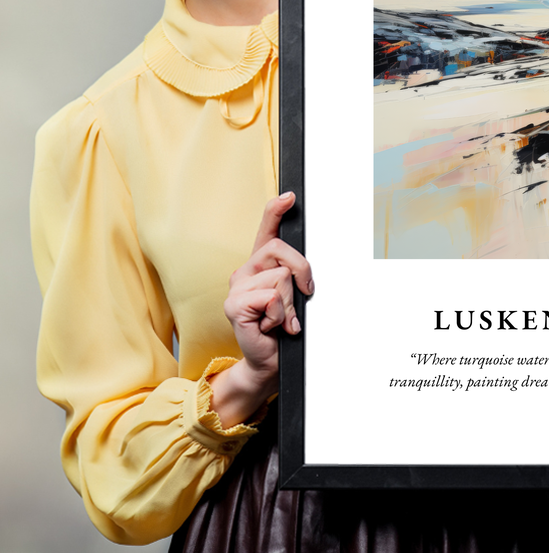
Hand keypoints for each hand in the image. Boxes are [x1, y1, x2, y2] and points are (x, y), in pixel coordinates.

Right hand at [209, 192, 313, 426]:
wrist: (269, 361)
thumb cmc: (283, 328)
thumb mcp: (294, 297)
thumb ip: (295, 277)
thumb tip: (305, 269)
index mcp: (260, 265)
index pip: (266, 230)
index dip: (276, 210)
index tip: (290, 196)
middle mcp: (245, 271)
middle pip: (281, 250)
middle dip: (302, 272)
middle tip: (303, 296)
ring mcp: (236, 287)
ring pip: (281, 277)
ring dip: (290, 303)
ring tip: (281, 319)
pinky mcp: (234, 305)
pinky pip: (271, 297)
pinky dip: (280, 315)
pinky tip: (271, 326)